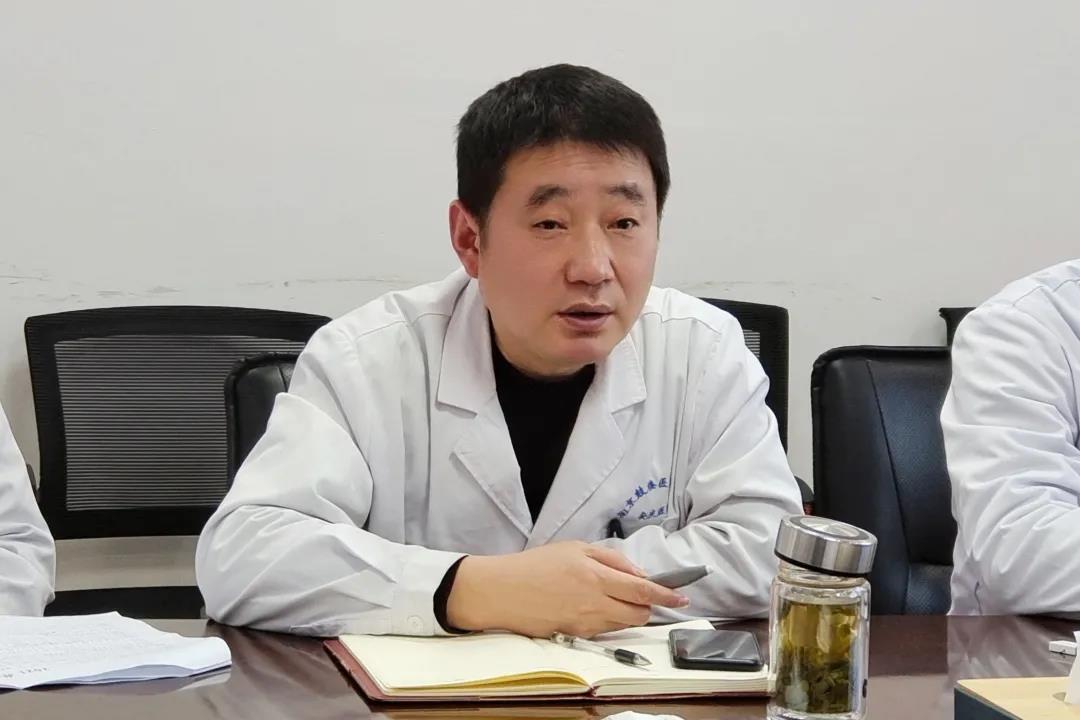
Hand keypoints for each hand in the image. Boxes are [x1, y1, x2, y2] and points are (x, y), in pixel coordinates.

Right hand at [445, 541, 689, 637]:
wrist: (502, 591)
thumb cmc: (535, 565)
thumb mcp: (575, 547)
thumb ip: (611, 559)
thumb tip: (638, 574)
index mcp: (597, 576)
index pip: (643, 589)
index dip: (666, 595)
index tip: (682, 597)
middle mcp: (595, 603)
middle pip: (638, 613)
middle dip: (646, 606)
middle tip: (639, 594)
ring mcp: (586, 623)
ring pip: (623, 624)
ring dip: (627, 613)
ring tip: (609, 597)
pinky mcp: (575, 636)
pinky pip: (603, 630)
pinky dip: (607, 620)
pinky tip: (591, 606)